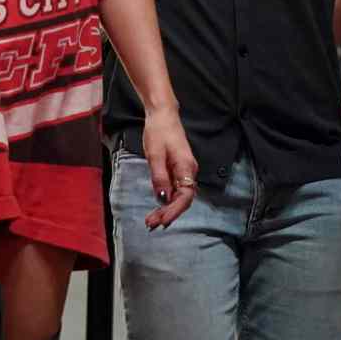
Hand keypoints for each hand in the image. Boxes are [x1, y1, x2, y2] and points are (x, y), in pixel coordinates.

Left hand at [139, 108, 198, 230]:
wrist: (162, 115)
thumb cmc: (158, 132)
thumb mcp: (155, 155)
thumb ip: (160, 177)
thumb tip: (164, 198)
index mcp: (186, 167)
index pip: (185, 197)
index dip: (174, 211)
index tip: (162, 222)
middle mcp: (189, 171)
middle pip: (183, 200)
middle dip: (168, 214)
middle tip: (151, 224)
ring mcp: (184, 171)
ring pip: (179, 196)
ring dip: (166, 209)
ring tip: (152, 220)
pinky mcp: (178, 170)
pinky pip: (175, 190)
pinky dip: (166, 201)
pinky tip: (158, 208)